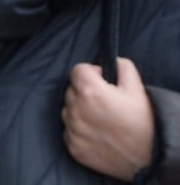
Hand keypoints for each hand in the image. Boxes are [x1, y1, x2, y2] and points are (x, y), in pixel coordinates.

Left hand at [62, 57, 154, 179]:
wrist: (150, 157)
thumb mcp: (137, 88)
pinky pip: (69, 131)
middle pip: (71, 90)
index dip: (91, 72)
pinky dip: (79, 130)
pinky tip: (98, 133)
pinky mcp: (73, 147)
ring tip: (102, 119)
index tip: (101, 80)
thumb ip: (121, 66)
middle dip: (85, 91)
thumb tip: (109, 61)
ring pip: (68, 110)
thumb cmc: (145, 122)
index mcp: (91, 92)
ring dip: (80, 110)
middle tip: (105, 102)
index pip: (77, 70)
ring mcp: (73, 130)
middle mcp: (77, 110)